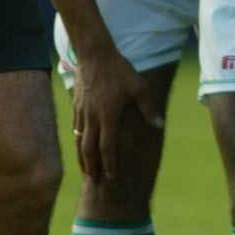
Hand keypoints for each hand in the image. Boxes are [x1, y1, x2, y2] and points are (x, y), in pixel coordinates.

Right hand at [70, 42, 154, 181]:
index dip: (109, 164)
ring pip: (79, 140)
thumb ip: (149, 109)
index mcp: (108, 116)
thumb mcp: (139, 87)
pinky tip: (80, 145)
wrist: (95, 53)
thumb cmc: (120, 70)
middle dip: (91, 167)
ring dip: (82, 157)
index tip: (111, 177)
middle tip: (94, 181)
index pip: (108, 147)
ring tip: (85, 169)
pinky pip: (75, 128)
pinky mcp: (76, 105)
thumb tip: (159, 126)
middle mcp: (92, 117)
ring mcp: (82, 111)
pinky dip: (78, 140)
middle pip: (89, 149)